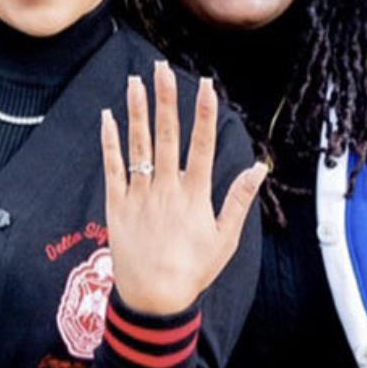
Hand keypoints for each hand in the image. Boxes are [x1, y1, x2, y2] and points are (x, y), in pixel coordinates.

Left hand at [101, 61, 265, 314]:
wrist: (153, 299)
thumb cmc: (193, 270)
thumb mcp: (225, 239)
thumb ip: (238, 200)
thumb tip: (258, 168)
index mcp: (195, 195)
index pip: (202, 145)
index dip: (205, 113)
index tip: (206, 84)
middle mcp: (167, 189)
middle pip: (168, 136)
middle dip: (166, 99)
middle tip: (163, 68)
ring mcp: (140, 195)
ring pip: (139, 145)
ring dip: (137, 111)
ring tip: (135, 81)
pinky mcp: (117, 205)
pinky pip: (112, 167)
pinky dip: (110, 142)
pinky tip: (107, 117)